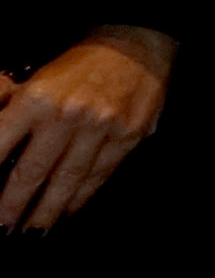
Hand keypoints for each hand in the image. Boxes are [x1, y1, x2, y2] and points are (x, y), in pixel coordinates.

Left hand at [0, 27, 173, 229]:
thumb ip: (10, 107)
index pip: (0, 146)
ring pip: (67, 180)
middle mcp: (67, 115)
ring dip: (47, 211)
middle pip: (31, 173)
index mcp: (36, 99)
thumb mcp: (35, 79)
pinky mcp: (128, 136)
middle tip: (3, 228)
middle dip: (13, 206)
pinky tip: (69, 209)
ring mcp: (101, 128)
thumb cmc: (80, 64)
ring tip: (34, 231)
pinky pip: (100, 174)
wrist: (137, 46)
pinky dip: (82, 196)